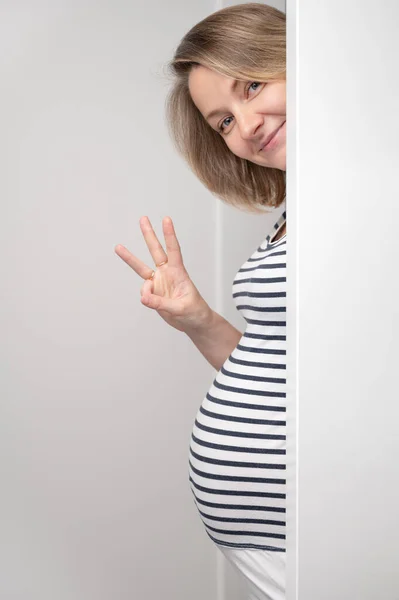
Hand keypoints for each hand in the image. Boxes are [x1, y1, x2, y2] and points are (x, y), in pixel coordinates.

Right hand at [114, 216, 211, 332]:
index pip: (174, 250)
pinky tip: (151, 302)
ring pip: (142, 268)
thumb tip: (143, 298)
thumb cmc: (195, 313)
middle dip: (149, 235)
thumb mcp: (180, 309)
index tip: (166, 219)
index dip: (169, 235)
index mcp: (179, 273)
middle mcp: (167, 274)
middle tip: (143, 218)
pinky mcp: (154, 293)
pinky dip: (145, 297)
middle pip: (156, 251)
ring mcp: (159, 282)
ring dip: (130, 258)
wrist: (194, 323)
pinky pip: (143, 291)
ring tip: (118, 247)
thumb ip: (161, 303)